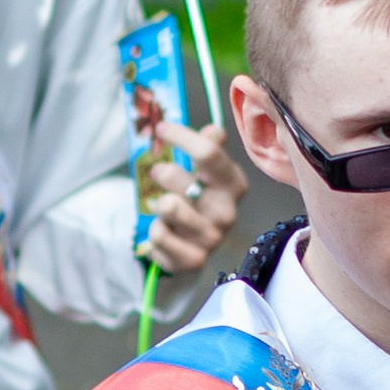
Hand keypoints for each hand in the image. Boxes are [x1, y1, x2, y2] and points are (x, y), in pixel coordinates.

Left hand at [136, 121, 242, 278]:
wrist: (197, 250)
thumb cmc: (200, 203)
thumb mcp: (207, 174)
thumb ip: (210, 150)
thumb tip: (214, 130)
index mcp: (234, 184)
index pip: (208, 152)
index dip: (180, 136)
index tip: (161, 129)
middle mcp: (227, 212)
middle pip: (178, 177)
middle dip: (162, 172)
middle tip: (159, 174)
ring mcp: (212, 238)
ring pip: (167, 206)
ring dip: (158, 204)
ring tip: (164, 207)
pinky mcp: (194, 260)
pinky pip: (159, 235)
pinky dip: (155, 230)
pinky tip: (166, 232)